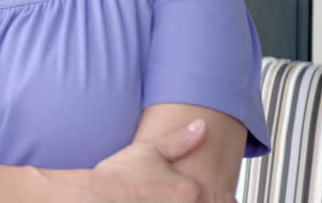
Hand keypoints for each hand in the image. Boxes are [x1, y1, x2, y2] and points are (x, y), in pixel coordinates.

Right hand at [83, 119, 234, 202]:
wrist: (95, 199)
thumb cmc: (118, 179)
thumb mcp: (149, 150)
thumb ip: (180, 139)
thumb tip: (201, 126)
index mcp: (191, 192)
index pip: (226, 200)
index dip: (226, 197)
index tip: (224, 195)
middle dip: (211, 201)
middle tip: (199, 196)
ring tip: (177, 199)